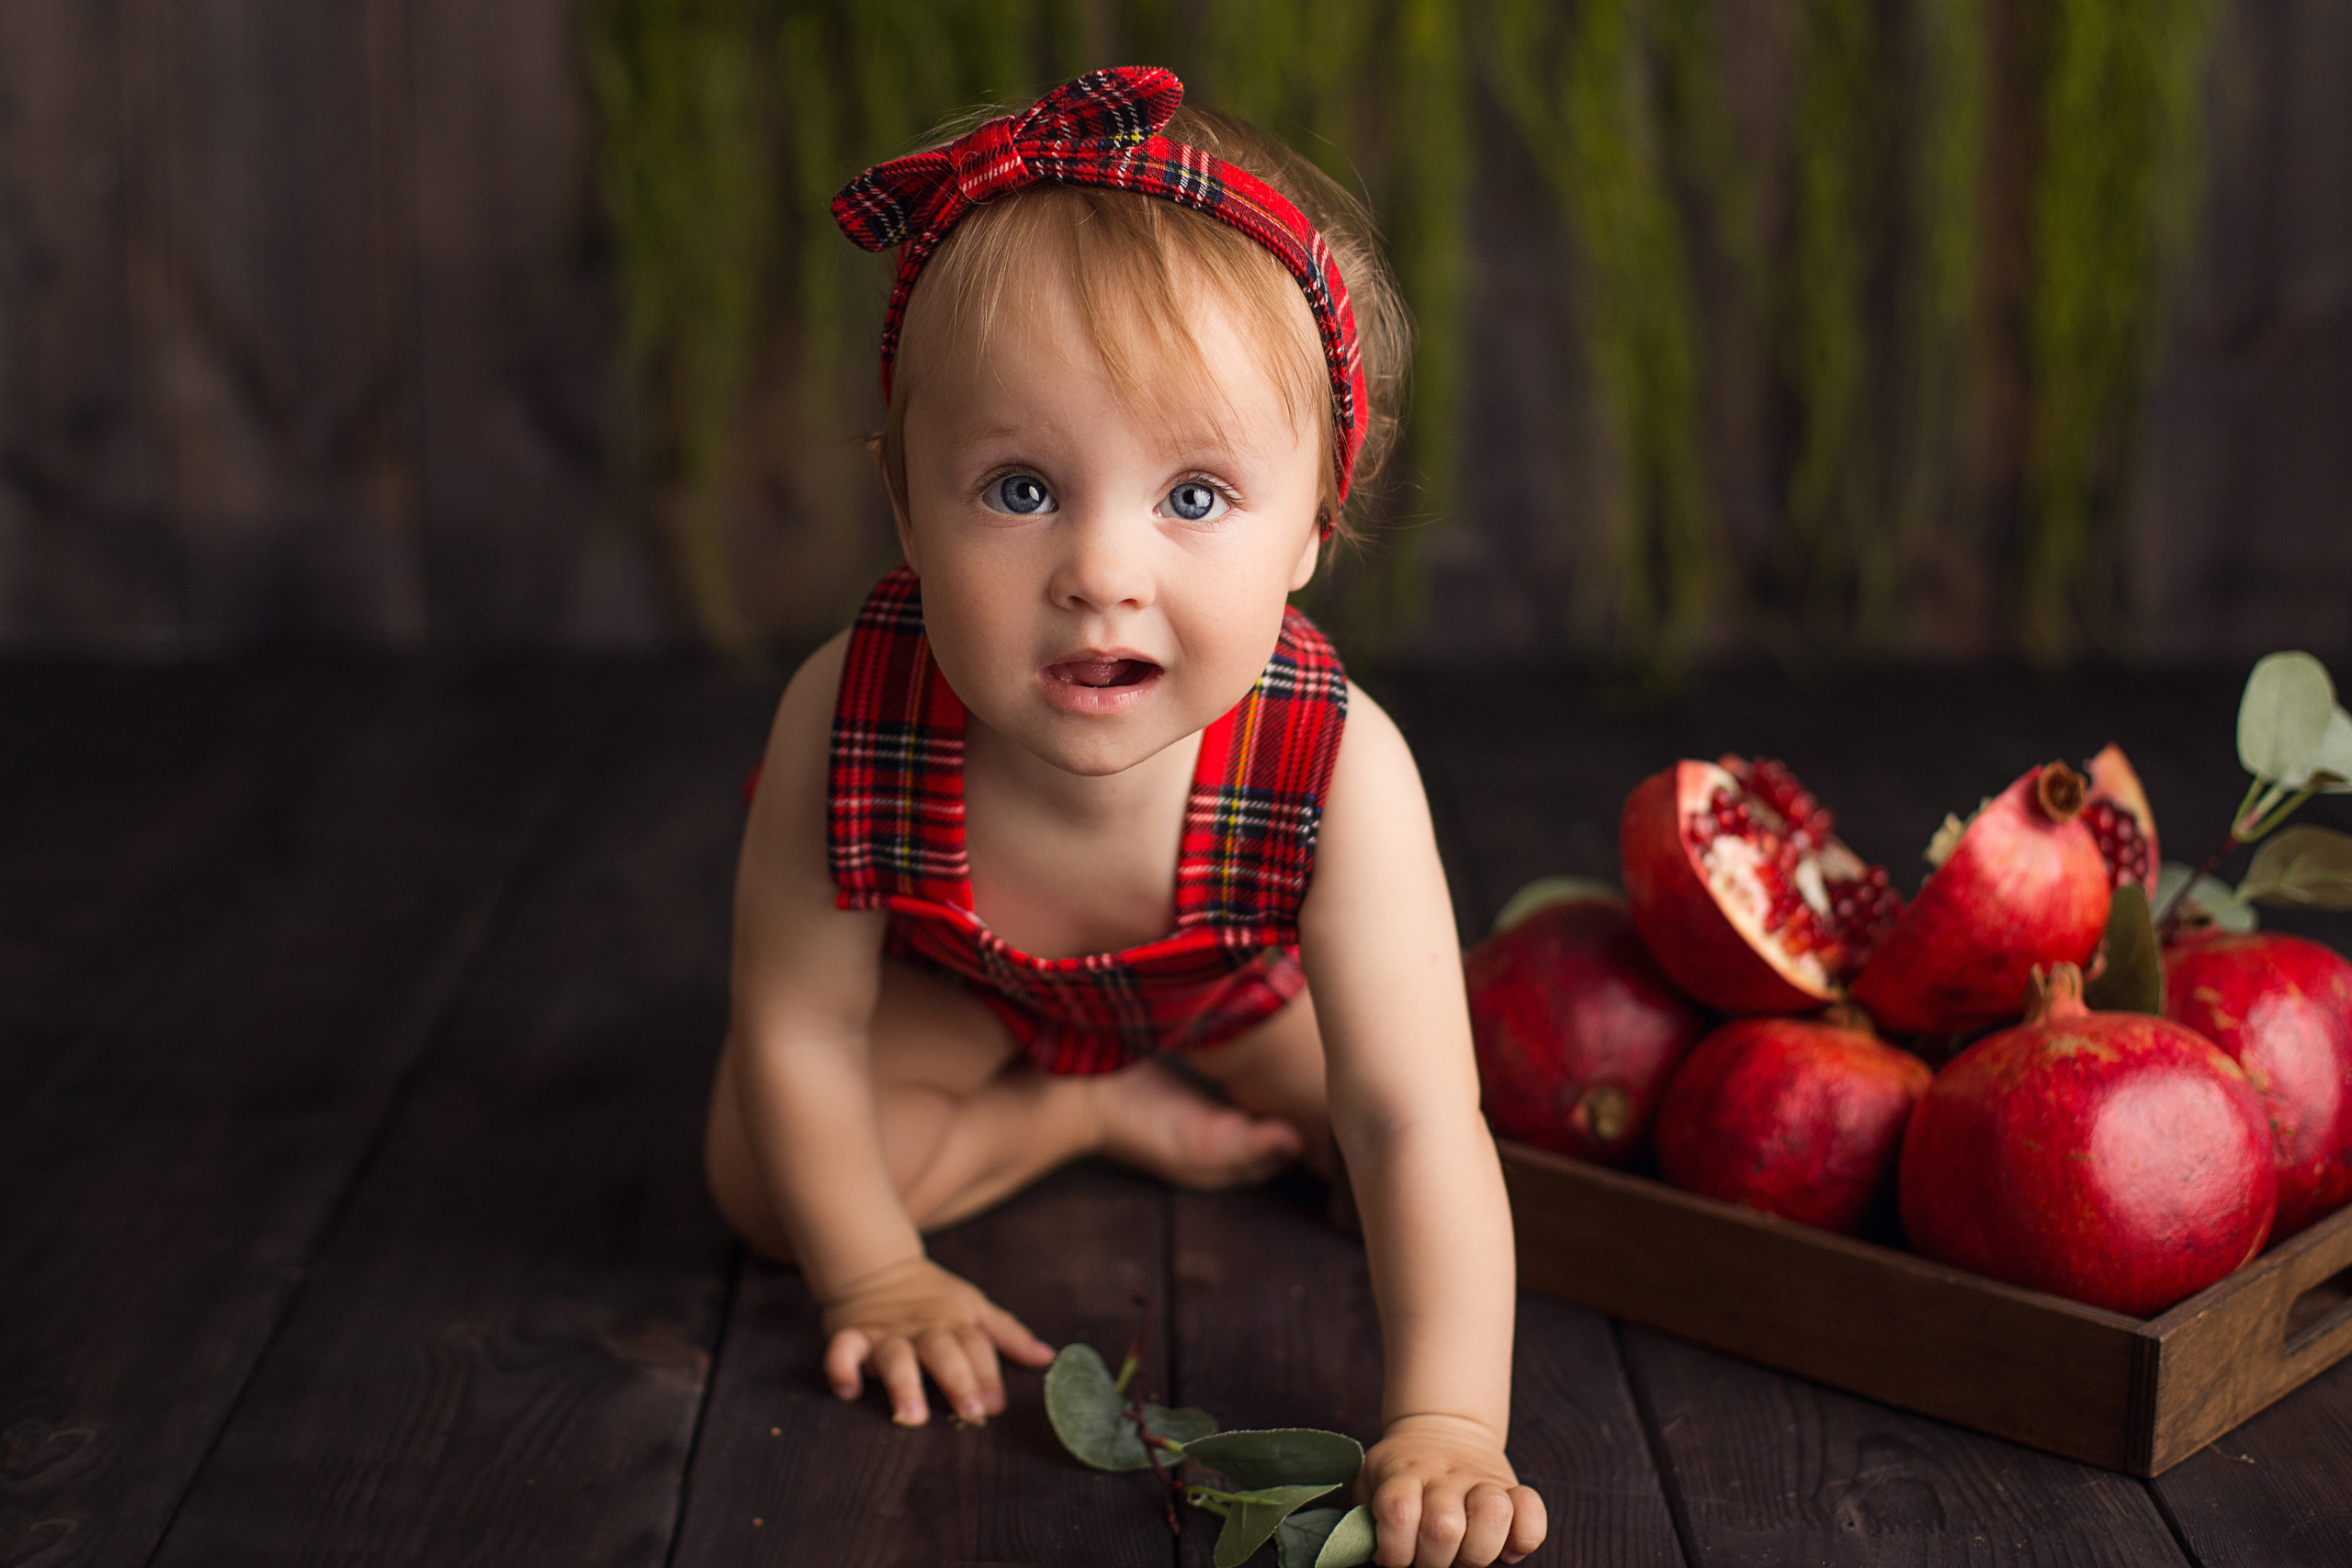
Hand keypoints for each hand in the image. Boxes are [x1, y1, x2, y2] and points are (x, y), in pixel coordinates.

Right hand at [820, 1255, 1055, 1425]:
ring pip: (895, 1356)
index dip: (988, 1374)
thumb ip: (1008, 1334)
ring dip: (904, 1383)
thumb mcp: (975, 1308)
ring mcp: (886, 1333)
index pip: (976, 1346)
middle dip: (958, 1380)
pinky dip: (841, 1366)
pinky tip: (848, 1390)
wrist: (878, 1268)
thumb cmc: (935, 1298)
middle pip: (942, 1350)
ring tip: (912, 1416)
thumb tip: (1047, 1358)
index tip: (996, 1406)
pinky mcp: (851, 1335)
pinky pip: (842, 1349)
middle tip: (971, 1412)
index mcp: (955, 1322)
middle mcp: (923, 1329)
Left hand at [1360, 1413, 1546, 1566]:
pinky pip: (1533, 1511)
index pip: (1398, 1512)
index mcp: (1402, 1474)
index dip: (1395, 1548)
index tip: (1394, 1555)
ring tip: (1464, 1554)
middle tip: (1430, 1558)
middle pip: (1444, 1526)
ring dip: (1478, 1550)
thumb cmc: (1398, 1474)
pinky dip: (1525, 1537)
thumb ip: (1360, 1516)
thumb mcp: (1368, 1483)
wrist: (1439, 1427)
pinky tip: (1507, 1549)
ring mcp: (1480, 1479)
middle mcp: (1442, 1475)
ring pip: (1493, 1515)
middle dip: (1434, 1560)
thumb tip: (1352, 1548)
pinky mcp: (1512, 1487)